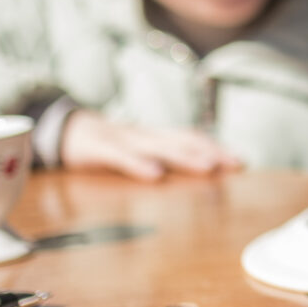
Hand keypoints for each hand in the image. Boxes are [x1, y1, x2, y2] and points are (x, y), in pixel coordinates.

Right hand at [59, 111, 240, 180]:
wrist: (66, 131)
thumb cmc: (109, 145)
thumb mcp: (139, 151)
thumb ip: (163, 158)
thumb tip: (196, 171)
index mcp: (155, 137)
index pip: (191, 138)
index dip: (216, 147)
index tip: (241, 162)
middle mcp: (145, 135)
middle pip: (182, 140)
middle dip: (211, 151)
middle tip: (235, 163)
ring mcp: (124, 140)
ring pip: (158, 146)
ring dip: (185, 157)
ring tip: (208, 167)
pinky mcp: (100, 148)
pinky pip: (122, 156)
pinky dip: (139, 164)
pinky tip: (155, 175)